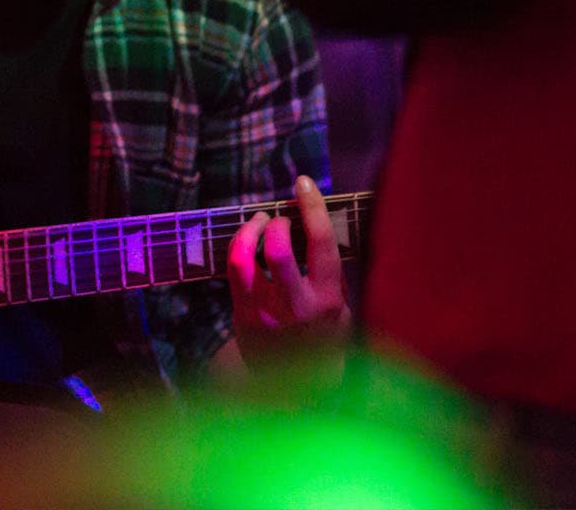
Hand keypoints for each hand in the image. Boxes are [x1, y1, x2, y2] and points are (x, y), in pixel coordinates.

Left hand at [227, 176, 350, 369]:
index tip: (304, 183)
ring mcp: (264, 313)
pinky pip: (232, 271)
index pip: (321, 242)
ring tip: (257, 222)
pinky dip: (239, 248)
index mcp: (328, 299)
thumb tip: (313, 224)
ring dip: (248, 230)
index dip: (311, 206)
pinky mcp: (241, 317)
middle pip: (277, 248)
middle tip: (279, 218)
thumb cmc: (324, 338)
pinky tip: (247, 243)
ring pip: (243, 259)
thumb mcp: (342, 309)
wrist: (298, 391)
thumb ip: (330, 273)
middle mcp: (296, 306)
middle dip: (276, 222)